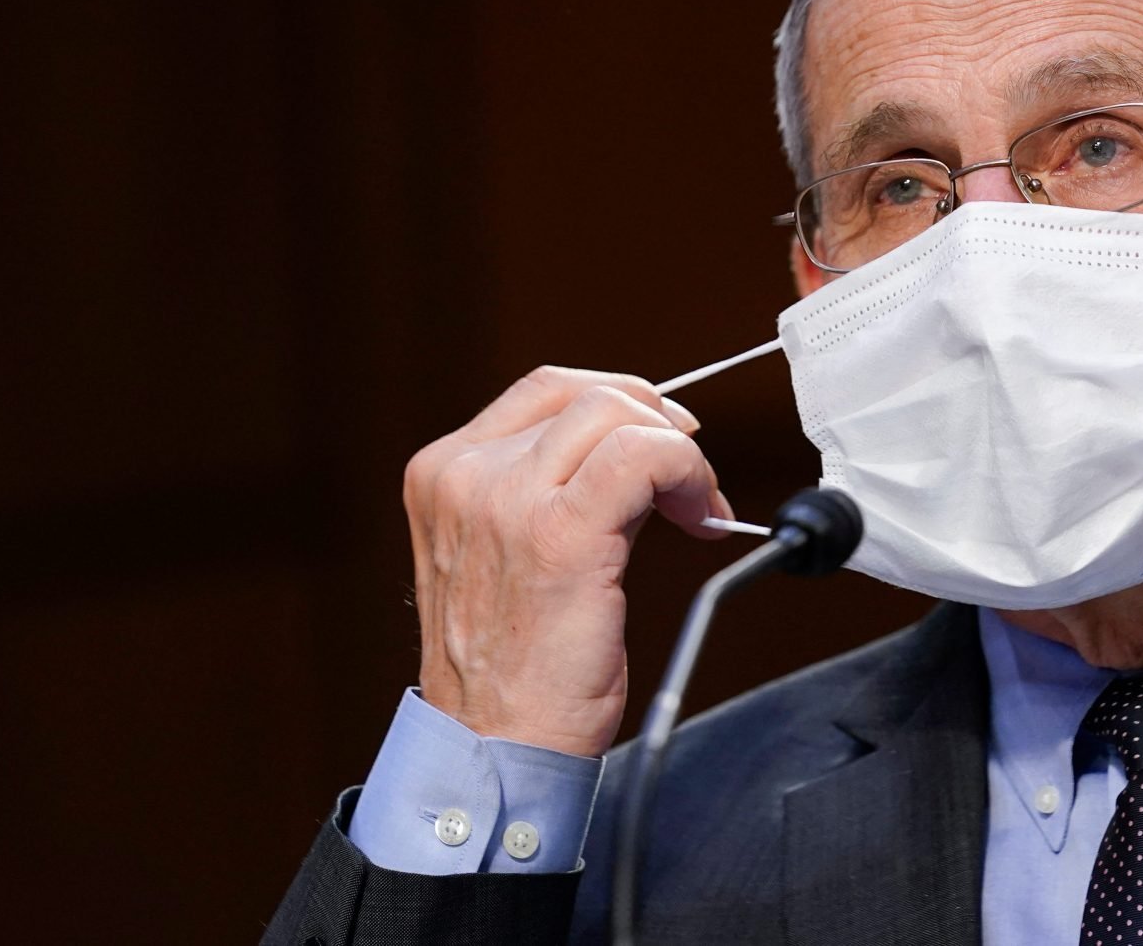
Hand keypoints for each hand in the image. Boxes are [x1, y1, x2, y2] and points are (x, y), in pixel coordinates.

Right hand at [405, 367, 731, 756]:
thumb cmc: (507, 671)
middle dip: (654, 421)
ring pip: (617, 413)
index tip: (658, 436)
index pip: (544, 392)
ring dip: (676, 451)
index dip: (617, 403)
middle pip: (584, 394)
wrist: (493, 750)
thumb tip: (628, 446)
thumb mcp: (499, 554)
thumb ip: (539, 490)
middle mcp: (465, 477)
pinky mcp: (560, 533)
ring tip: (694, 506)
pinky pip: (644, 455)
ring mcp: (507, 500)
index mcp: (442, 475)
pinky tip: (700, 515)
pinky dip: (687, 470)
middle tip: (688, 474)